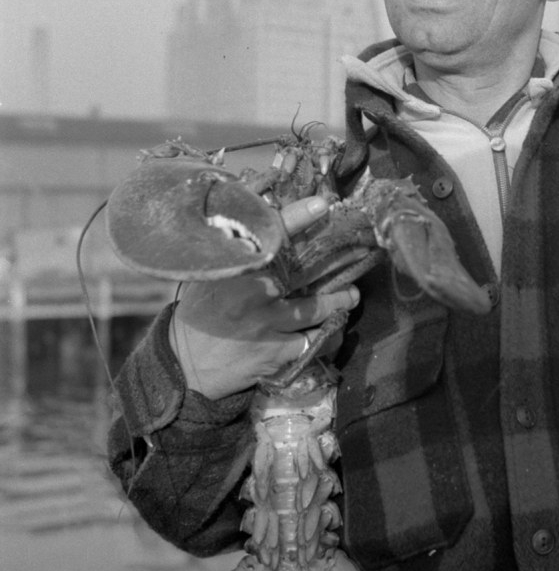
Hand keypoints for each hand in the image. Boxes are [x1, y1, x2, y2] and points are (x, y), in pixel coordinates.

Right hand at [168, 195, 361, 399]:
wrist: (186, 366)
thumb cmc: (204, 311)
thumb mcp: (215, 275)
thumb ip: (239, 251)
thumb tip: (261, 212)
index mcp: (237, 270)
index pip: (269, 237)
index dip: (297, 217)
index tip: (321, 204)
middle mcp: (253, 294)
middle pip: (305, 272)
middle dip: (338, 261)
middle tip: (361, 251)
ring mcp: (266, 325)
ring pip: (317, 309)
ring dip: (340, 301)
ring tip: (352, 295)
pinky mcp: (275, 353)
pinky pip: (313, 341)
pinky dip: (327, 335)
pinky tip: (334, 329)